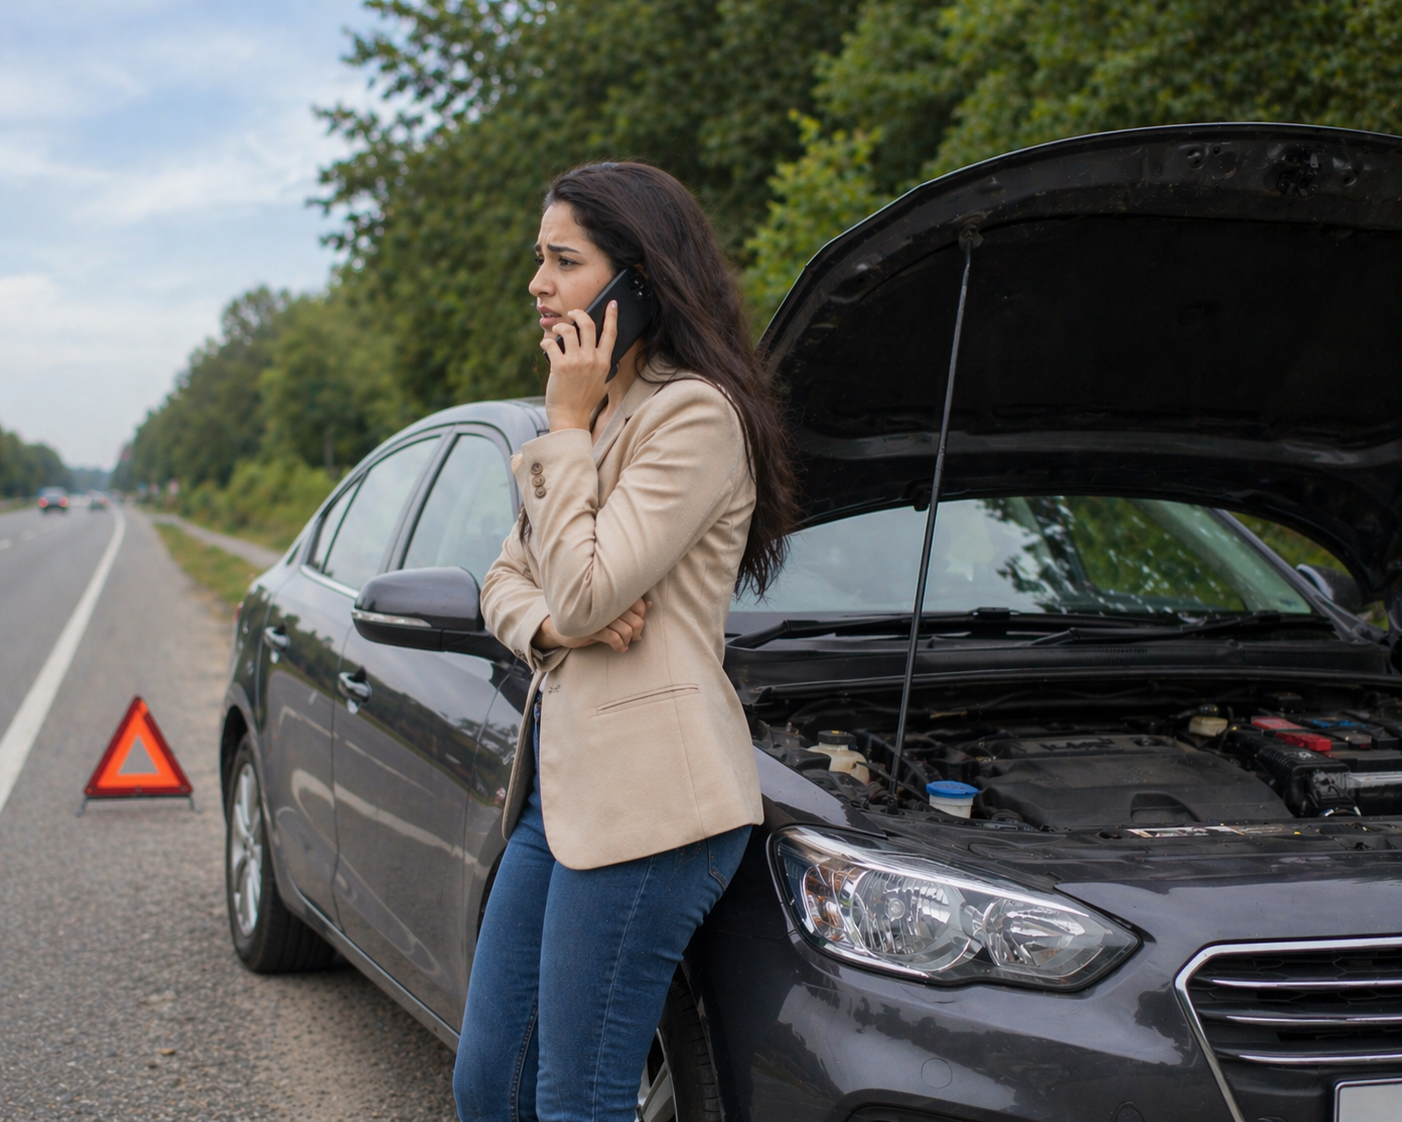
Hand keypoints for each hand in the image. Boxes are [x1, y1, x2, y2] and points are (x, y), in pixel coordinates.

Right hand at [534, 598, 649, 653]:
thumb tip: (649, 605)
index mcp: (613, 596)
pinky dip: (619, 646)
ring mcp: (600, 615)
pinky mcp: (592, 627)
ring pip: (627, 630)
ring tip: (623, 644)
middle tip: (632, 639)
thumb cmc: (591, 620)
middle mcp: (608, 603)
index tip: (636, 628)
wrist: (561, 627)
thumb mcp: (612, 614)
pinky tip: (619, 649)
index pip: (639, 605)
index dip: (642, 618)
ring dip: (627, 641)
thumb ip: (630, 608)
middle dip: (636, 633)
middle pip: (636, 620)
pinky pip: (614, 638)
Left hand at [540, 300, 618, 431]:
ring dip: (560, 327)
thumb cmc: (585, 402)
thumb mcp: (603, 385)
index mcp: (604, 363)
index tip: (612, 304)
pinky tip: (545, 345)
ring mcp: (576, 362)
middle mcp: (592, 360)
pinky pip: (551, 343)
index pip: (611, 334)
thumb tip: (607, 357)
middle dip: (579, 313)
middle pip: (588, 325)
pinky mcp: (560, 365)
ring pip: (568, 330)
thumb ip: (606, 369)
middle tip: (572, 313)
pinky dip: (546, 341)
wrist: (570, 417)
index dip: (612, 316)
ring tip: (557, 331)